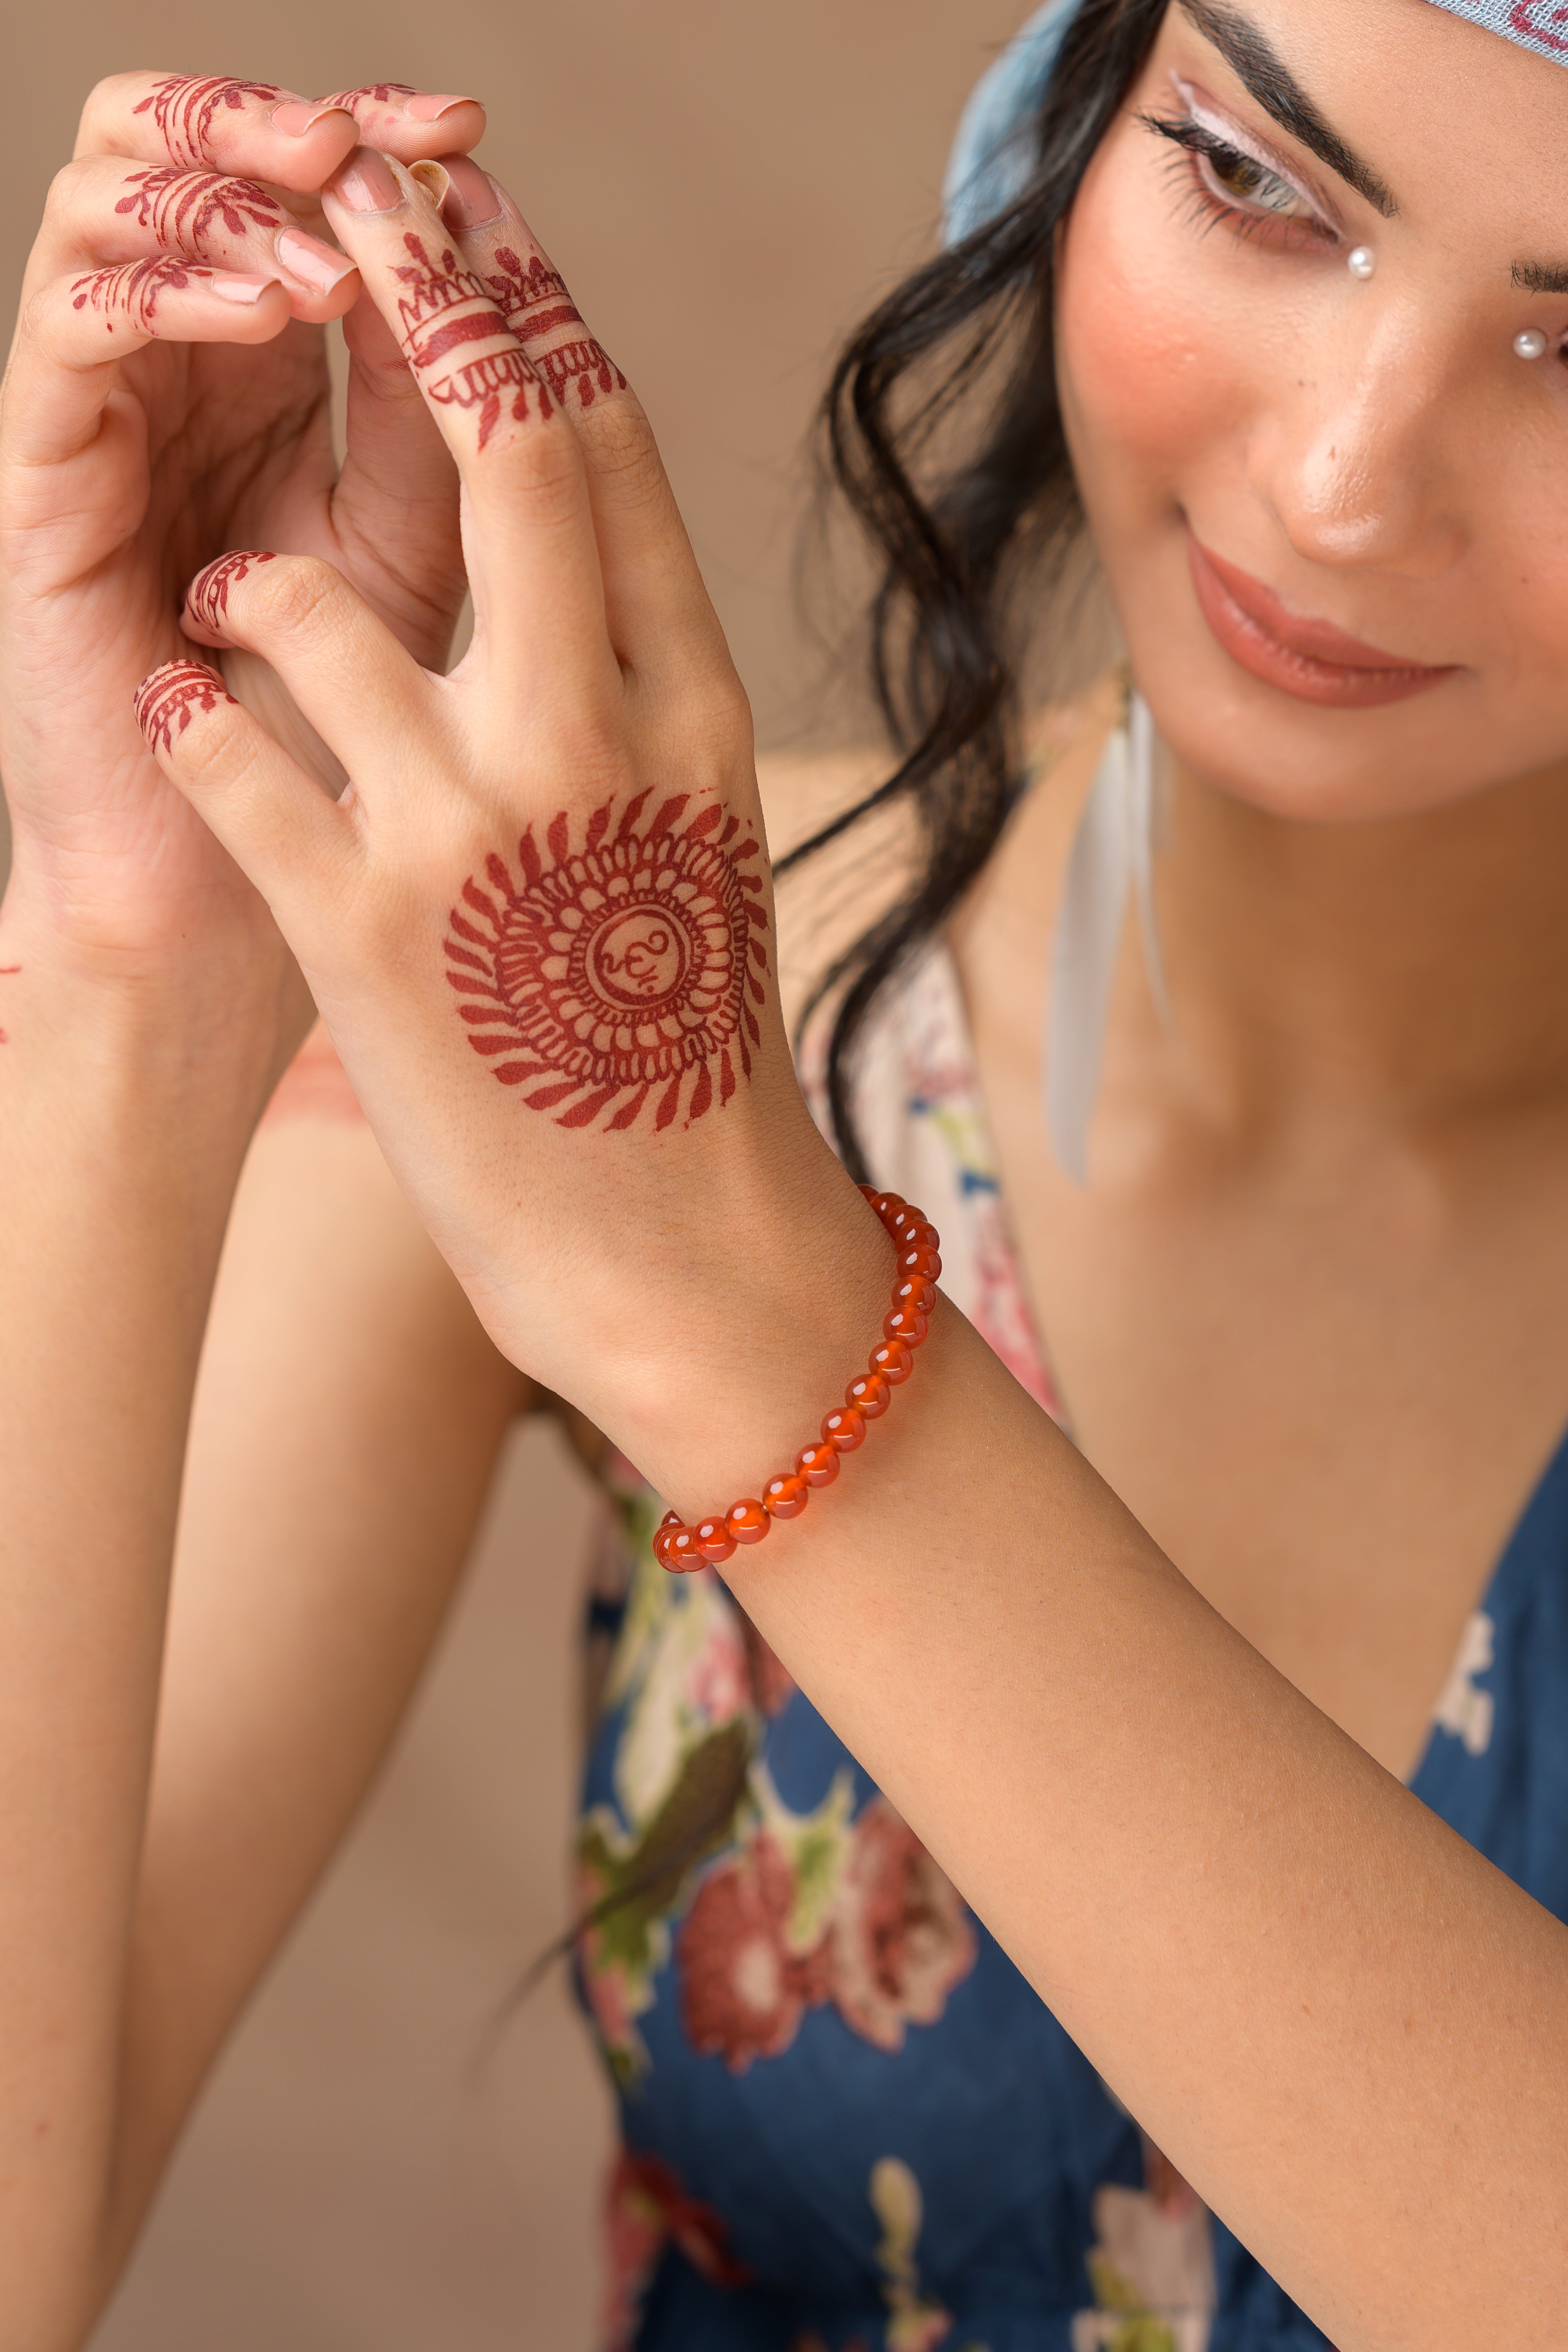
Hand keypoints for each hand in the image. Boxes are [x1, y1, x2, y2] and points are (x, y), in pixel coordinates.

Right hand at [0, 74, 484, 1035]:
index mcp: (278, 379)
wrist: (242, 898)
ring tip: (337, 259)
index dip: (382, 148)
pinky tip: (264, 316)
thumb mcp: (426, 559)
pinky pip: (68, 331)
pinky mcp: (44, 479)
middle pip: (196, 159)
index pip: (305, 197)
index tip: (471, 139)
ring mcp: (106, 418)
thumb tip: (500, 272)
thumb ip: (448, 426)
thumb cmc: (351, 746)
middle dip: (293, 130)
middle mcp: (183, 377)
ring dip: (232, 200)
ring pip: (117, 206)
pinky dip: (162, 294)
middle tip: (384, 148)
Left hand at [131, 155, 871, 1427]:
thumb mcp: (702, 830)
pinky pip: (228, 757)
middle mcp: (592, 743)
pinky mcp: (362, 933)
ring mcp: (471, 834)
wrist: (685, 1247)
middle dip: (412, 303)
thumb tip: (570, 520)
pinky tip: (191, 710)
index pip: (608, 452)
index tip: (458, 216)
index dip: (521, 307)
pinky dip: (191, 713)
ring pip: (310, 601)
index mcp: (690, 714)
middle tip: (342, 221)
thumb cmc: (684, 1043)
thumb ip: (643, 679)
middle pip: (501, 449)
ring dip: (250, 582)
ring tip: (239, 607)